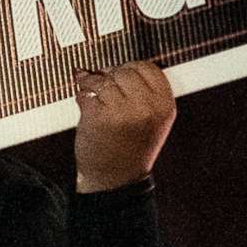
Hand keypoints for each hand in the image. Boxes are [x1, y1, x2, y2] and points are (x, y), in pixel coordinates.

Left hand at [71, 60, 175, 191]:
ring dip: (92, 83)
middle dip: (111, 75)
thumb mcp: (153, 121)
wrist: (116, 180)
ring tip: (89, 88)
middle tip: (104, 83)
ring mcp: (122, 111)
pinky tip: (85, 102)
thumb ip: (144, 93)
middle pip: (124, 70)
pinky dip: (82, 95)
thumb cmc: (132, 149)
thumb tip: (117, 66)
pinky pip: (86, 93)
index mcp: (164, 105)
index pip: (148, 68)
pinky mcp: (98, 116)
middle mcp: (146, 106)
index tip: (121, 72)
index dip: (131, 68)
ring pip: (103, 80)